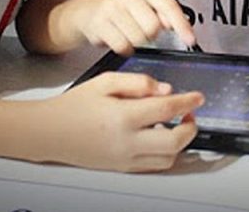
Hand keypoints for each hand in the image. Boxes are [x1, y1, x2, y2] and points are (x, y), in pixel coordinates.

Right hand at [33, 72, 203, 171]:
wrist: (49, 132)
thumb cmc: (75, 106)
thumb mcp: (106, 81)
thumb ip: (138, 82)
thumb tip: (165, 89)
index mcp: (122, 116)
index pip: (166, 109)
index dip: (188, 102)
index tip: (198, 97)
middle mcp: (126, 142)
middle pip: (174, 142)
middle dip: (191, 127)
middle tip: (190, 113)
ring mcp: (125, 159)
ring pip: (167, 158)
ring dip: (180, 142)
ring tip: (176, 124)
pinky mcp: (122, 168)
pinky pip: (153, 166)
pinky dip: (164, 152)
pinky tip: (160, 136)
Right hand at [63, 0, 195, 54]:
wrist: (89, 14)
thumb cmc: (124, 10)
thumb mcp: (145, 5)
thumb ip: (164, 12)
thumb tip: (175, 23)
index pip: (167, 4)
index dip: (181, 24)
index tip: (190, 38)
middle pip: (153, 26)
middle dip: (152, 34)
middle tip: (142, 30)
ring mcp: (109, 6)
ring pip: (138, 38)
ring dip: (137, 42)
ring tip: (129, 33)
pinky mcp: (98, 23)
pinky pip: (122, 45)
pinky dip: (124, 48)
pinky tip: (120, 39)